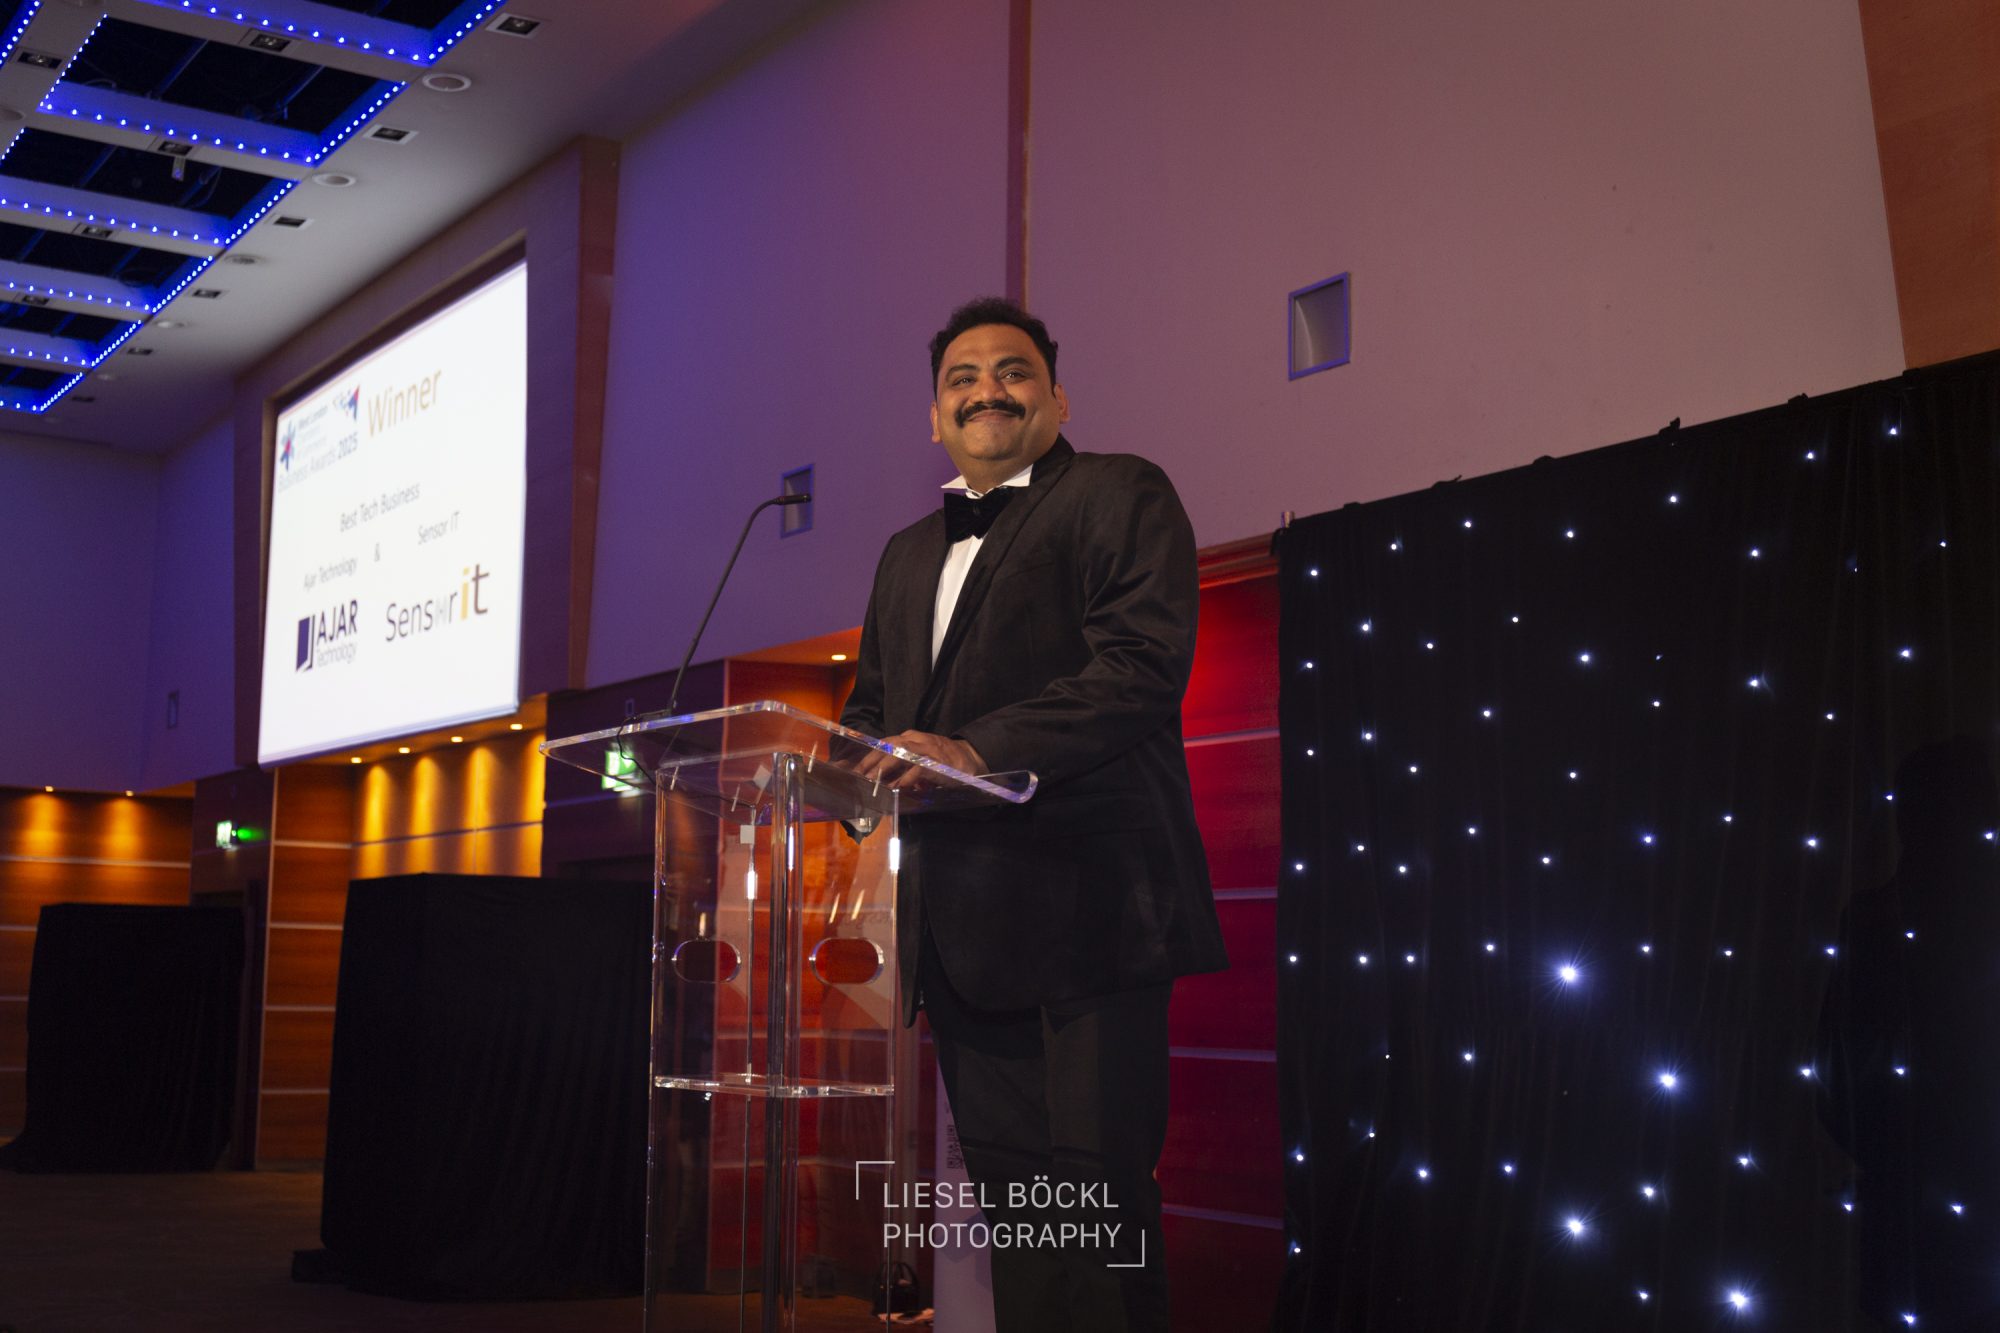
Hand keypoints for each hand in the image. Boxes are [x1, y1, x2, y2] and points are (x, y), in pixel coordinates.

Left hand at [862, 731, 985, 787]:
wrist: (971, 759)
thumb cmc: (941, 762)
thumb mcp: (917, 761)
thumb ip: (900, 768)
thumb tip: (878, 780)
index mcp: (909, 739)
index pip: (883, 744)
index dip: (867, 756)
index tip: (853, 769)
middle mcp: (916, 741)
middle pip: (888, 745)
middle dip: (872, 760)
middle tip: (859, 775)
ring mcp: (927, 750)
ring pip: (901, 752)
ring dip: (885, 765)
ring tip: (873, 779)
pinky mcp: (938, 763)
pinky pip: (920, 767)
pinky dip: (908, 777)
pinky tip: (899, 786)